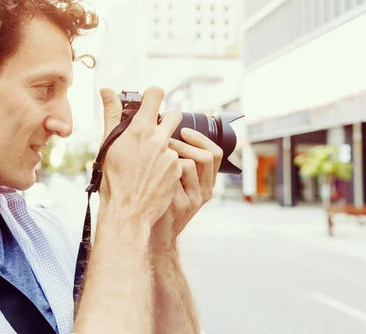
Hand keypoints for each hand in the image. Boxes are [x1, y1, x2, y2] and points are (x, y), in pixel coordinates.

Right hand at [98, 87, 182, 227]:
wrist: (127, 211)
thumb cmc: (112, 179)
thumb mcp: (107, 144)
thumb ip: (111, 114)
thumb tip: (106, 90)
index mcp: (139, 129)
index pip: (156, 95)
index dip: (153, 95)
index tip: (149, 101)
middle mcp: (158, 139)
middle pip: (174, 115)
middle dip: (166, 119)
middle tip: (153, 130)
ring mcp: (171, 155)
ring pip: (174, 140)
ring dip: (165, 145)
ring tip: (149, 160)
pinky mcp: (178, 170)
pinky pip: (177, 160)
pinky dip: (168, 163)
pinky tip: (155, 174)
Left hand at [150, 128, 222, 250]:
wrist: (155, 234)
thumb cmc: (162, 203)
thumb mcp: (178, 184)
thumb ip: (181, 165)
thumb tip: (172, 133)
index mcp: (207, 183)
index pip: (215, 154)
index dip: (201, 138)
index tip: (184, 130)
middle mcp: (205, 192)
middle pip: (205, 157)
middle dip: (184, 144)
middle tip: (166, 140)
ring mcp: (193, 200)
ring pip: (187, 165)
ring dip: (170, 155)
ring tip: (157, 154)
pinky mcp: (178, 205)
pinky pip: (171, 178)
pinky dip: (160, 170)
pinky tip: (150, 170)